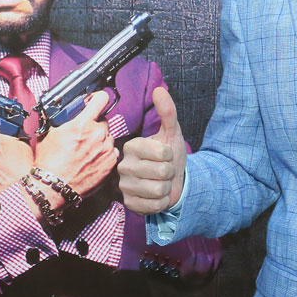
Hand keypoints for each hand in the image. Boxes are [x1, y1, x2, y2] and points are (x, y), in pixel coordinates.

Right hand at [33, 90, 115, 204]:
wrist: (53, 187)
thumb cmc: (49, 162)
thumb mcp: (48, 133)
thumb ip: (61, 119)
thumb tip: (62, 111)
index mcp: (82, 124)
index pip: (101, 99)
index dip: (97, 98)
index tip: (94, 101)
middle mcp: (98, 135)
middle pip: (104, 120)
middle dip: (95, 125)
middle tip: (83, 134)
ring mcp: (106, 150)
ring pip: (109, 137)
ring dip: (100, 140)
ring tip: (86, 150)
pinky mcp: (111, 164)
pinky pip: (112, 152)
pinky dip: (105, 154)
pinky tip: (92, 159)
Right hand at [118, 87, 185, 212]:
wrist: (172, 181)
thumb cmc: (170, 156)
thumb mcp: (171, 133)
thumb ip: (167, 112)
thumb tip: (160, 90)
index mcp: (132, 146)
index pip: (162, 153)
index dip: (171, 155)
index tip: (165, 155)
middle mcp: (124, 165)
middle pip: (162, 172)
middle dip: (170, 172)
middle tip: (164, 170)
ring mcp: (125, 186)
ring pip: (159, 190)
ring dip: (167, 188)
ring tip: (161, 182)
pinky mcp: (129, 204)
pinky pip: (154, 205)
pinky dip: (162, 202)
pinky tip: (156, 196)